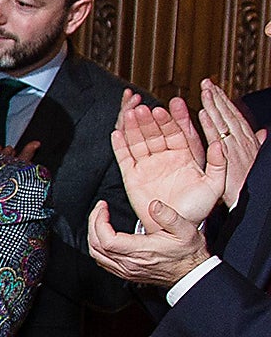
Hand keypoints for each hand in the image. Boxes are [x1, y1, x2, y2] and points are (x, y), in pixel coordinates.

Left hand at [87, 197, 209, 287]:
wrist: (191, 273)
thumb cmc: (188, 253)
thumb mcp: (185, 230)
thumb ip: (169, 216)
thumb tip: (153, 205)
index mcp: (140, 251)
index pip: (106, 239)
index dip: (99, 221)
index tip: (103, 207)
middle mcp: (129, 263)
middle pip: (96, 245)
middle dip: (93, 224)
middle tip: (99, 209)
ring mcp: (125, 270)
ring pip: (96, 255)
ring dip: (92, 235)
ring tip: (98, 219)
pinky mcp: (125, 273)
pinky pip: (102, 261)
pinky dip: (98, 247)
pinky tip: (103, 236)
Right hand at [112, 101, 223, 226]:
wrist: (174, 229)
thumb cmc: (196, 209)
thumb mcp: (215, 185)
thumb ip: (218, 163)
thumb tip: (219, 143)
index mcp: (184, 156)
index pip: (177, 132)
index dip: (172, 119)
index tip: (168, 107)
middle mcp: (164, 157)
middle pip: (155, 133)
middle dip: (150, 120)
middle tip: (146, 108)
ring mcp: (147, 166)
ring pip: (138, 141)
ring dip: (134, 127)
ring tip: (131, 113)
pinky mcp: (132, 177)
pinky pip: (124, 158)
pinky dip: (119, 145)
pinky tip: (117, 132)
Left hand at [197, 79, 263, 208]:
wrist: (247, 203)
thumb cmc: (246, 184)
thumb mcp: (251, 161)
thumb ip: (255, 144)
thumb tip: (264, 132)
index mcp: (243, 141)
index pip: (231, 117)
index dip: (223, 102)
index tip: (214, 89)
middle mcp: (239, 142)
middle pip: (225, 116)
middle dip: (217, 98)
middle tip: (206, 83)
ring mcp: (233, 148)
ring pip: (221, 122)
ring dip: (213, 105)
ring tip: (205, 91)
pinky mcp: (226, 158)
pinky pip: (216, 139)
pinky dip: (210, 125)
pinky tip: (202, 113)